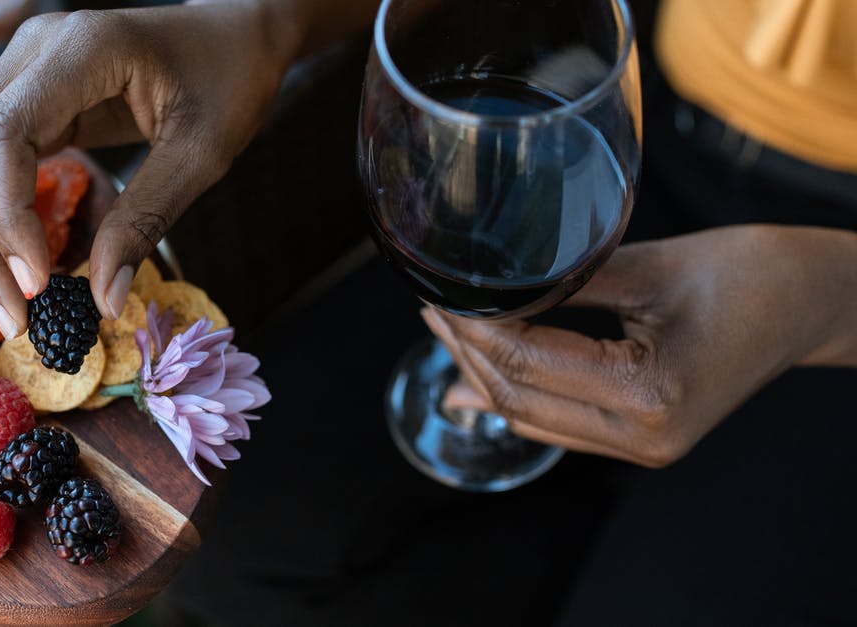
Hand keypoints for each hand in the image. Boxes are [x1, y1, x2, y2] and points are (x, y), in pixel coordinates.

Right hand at [0, 2, 296, 337]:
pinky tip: (14, 265)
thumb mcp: (201, 154)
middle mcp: (33, 51)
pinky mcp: (27, 96)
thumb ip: (146, 221)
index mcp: (80, 50)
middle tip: (15, 317)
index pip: (2, 136)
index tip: (38, 284)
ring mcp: (22, 70)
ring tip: (13, 304)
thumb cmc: (229, 80)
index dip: (6, 216)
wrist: (234, 36)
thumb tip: (102, 300)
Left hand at [422, 225, 856, 466]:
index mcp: (651, 395)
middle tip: (433, 307)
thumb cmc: (751, 273)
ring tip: (444, 330)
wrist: (811, 301)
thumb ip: (565, 285)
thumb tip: (491, 289)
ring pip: (533, 417)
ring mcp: (643, 447)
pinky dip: (514, 397)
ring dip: (483, 374)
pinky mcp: (642, 438)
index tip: (441, 292)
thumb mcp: (650, 267)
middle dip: (466, 352)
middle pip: (520, 400)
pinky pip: (558, 425)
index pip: (527, 365)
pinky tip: (475, 379)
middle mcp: (644, 438)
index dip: (473, 329)